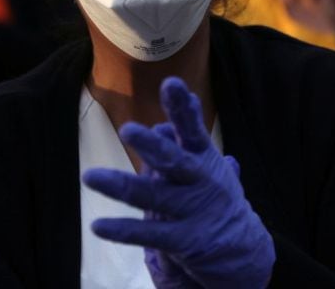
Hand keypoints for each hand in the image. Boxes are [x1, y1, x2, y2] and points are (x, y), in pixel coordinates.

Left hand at [83, 77, 275, 288]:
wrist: (244, 251)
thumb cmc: (216, 196)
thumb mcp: (210, 161)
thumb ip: (193, 131)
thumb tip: (188, 95)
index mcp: (204, 158)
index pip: (192, 128)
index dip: (182, 108)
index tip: (171, 83)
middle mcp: (200, 181)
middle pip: (174, 160)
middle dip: (152, 145)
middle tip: (127, 129)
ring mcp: (193, 212)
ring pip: (153, 197)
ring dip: (120, 186)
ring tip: (90, 177)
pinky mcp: (186, 241)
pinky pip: (149, 235)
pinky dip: (122, 230)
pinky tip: (97, 225)